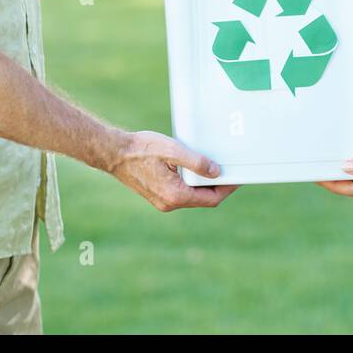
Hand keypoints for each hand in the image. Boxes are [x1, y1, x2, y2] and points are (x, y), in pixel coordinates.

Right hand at [109, 130, 239, 210]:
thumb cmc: (141, 149)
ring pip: (192, 196)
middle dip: (218, 186)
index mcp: (175, 195)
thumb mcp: (172, 150)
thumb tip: (217, 172)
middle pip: (203, 199)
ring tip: (215, 167)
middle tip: (230, 170)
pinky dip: (192, 183)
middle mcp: (169, 203)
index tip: (238, 177)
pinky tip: (195, 169)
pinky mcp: (158, 195)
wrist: (113, 153)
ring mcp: (162, 201)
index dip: (228, 188)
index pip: (211, 199)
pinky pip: (182, 192)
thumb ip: (196, 162)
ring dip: (205, 184)